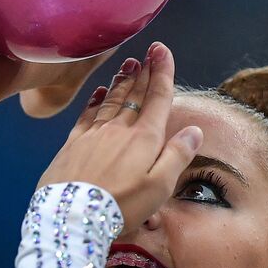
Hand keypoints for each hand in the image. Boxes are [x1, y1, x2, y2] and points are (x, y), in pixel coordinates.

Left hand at [35, 43, 203, 232]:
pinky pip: (87, 114)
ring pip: (111, 100)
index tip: (162, 50)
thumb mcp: (159, 188)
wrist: (73, 217)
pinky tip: (98, 92)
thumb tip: (194, 130)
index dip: (162, 72)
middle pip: (135, 95)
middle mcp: (119, 129)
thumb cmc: (121, 207)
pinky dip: (95, 100)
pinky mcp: (73, 144)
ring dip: (121, 81)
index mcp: (145, 138)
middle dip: (144, 72)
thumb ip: (177, 156)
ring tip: (128, 64)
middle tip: (148, 52)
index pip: (158, 98)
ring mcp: (93, 134)